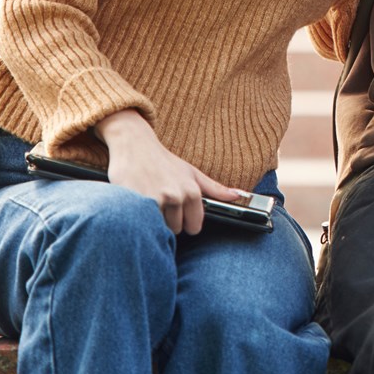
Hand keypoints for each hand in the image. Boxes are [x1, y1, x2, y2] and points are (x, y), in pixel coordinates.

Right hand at [98, 110, 246, 234]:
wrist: (134, 144)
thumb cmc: (163, 161)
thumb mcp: (191, 173)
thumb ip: (215, 188)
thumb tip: (239, 195)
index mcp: (192, 192)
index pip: (194, 227)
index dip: (186, 223)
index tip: (178, 213)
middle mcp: (176, 196)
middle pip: (175, 230)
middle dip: (168, 221)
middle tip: (160, 202)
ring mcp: (155, 199)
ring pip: (158, 228)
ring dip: (153, 220)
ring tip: (148, 201)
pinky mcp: (135, 201)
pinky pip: (142, 224)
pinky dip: (139, 219)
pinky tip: (137, 204)